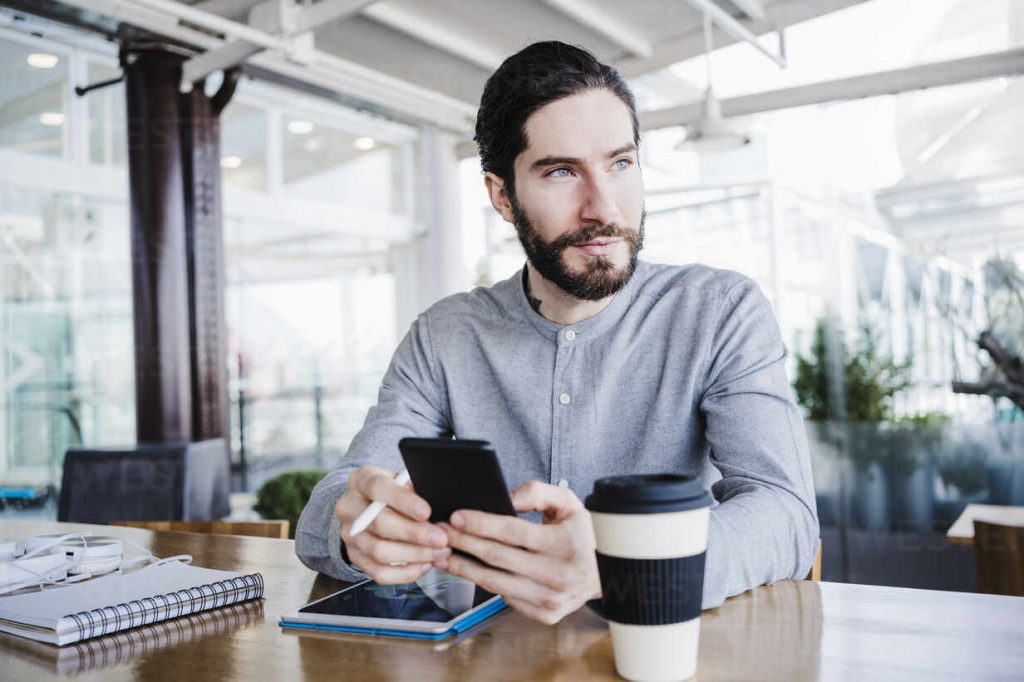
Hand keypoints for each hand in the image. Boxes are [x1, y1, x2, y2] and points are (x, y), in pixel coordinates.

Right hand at [334, 466, 450, 583]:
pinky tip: (425, 564)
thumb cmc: (392, 492)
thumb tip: (438, 504)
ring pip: (379, 551)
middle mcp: (349, 507)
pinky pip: (379, 573)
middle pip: (379, 523)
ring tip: (438, 553)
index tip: (426, 512)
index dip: (403, 502)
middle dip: (414, 534)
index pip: (378, 488)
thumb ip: (414, 490)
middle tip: (441, 539)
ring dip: (414, 555)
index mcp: (361, 480)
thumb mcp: (401, 482)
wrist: (368, 507)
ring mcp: (349, 534)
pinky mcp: (354, 557)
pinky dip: (405, 573)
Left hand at [435, 480, 599, 624]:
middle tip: (439, 531)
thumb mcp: (569, 503)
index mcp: (563, 545)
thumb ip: (538, 492)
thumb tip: (506, 497)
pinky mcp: (545, 614)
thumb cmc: (583, 534)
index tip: (456, 516)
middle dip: (464, 543)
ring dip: (464, 568)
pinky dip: (483, 584)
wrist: (609, 573)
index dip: (481, 524)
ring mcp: (550, 599)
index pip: (512, 533)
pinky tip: (468, 571)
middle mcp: (557, 575)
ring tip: (444, 554)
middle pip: (497, 558)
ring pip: (495, 583)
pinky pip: (506, 598)